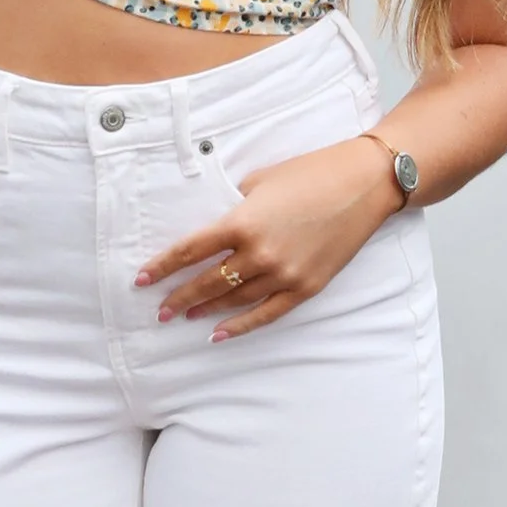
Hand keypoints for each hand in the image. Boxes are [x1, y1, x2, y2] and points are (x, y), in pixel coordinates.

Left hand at [136, 138, 400, 340]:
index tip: (142, 280)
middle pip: (206, 282)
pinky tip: (218, 333)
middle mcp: (259, 254)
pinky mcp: (306, 287)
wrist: (364, 185)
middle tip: (159, 308)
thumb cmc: (311, 174)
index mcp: (242, 223)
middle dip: (178, 296)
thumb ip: (235, 207)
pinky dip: (240, 325)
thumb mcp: (260, 181)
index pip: (189, 251)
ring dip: (205, 309)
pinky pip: (266, 314)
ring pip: (233, 300)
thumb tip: (217, 227)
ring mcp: (283, 275)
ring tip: (185, 315)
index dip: (162, 267)